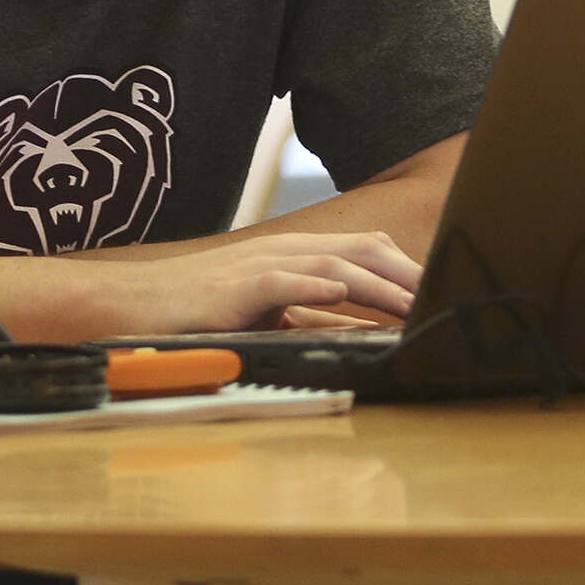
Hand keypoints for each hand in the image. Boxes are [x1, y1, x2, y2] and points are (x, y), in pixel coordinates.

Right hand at [123, 231, 421, 333]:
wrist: (135, 306)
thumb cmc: (204, 312)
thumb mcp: (274, 316)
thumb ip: (321, 321)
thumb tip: (371, 333)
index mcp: (300, 255)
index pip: (370, 251)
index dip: (411, 270)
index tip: (447, 291)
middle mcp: (287, 251)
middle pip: (364, 251)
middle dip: (410, 275)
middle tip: (448, 298)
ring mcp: (261, 264)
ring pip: (333, 264)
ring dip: (379, 285)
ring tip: (414, 304)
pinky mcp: (234, 287)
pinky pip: (280, 280)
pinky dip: (313, 286)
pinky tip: (341, 294)